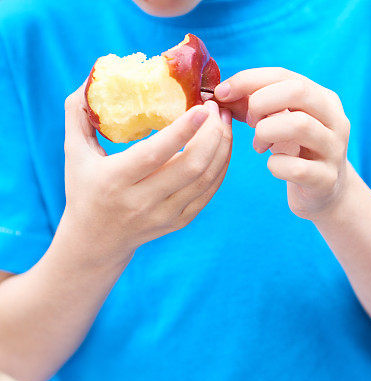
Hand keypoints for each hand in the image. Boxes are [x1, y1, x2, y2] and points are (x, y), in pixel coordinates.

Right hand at [61, 83, 232, 264]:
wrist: (96, 240)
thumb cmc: (84, 188)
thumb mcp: (74, 152)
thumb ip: (78, 114)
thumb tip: (90, 78)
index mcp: (115, 180)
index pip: (155, 155)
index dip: (181, 132)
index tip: (201, 109)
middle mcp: (142, 201)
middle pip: (190, 167)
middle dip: (211, 135)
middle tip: (216, 109)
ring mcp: (165, 214)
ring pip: (205, 179)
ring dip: (221, 147)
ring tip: (224, 121)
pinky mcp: (180, 221)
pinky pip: (209, 191)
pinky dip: (221, 166)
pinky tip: (222, 144)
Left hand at [214, 68, 350, 220]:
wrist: (324, 191)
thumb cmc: (297, 150)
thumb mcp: (279, 121)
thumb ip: (253, 104)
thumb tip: (221, 93)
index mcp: (324, 99)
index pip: (284, 75)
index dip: (248, 80)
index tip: (222, 93)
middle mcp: (336, 120)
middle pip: (298, 91)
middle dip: (262, 103)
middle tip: (250, 121)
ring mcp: (334, 150)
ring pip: (300, 125)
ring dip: (266, 132)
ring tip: (259, 144)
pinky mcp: (327, 179)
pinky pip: (297, 168)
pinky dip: (276, 166)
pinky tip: (274, 166)